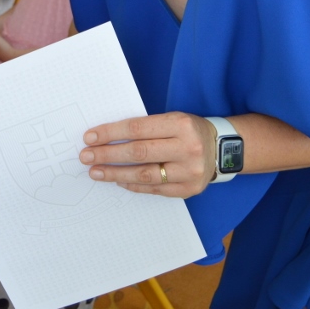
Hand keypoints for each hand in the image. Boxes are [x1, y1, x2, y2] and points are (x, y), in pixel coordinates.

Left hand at [78, 112, 217, 198]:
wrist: (223, 149)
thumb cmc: (189, 130)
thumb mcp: (172, 119)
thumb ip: (145, 127)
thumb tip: (106, 138)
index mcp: (180, 124)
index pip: (137, 128)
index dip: (110, 133)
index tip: (89, 138)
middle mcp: (187, 148)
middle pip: (139, 153)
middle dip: (107, 155)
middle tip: (86, 157)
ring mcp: (189, 172)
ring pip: (144, 175)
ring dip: (115, 174)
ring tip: (95, 172)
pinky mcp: (189, 189)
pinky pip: (154, 189)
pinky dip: (133, 185)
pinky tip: (118, 181)